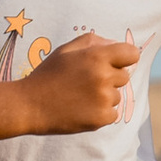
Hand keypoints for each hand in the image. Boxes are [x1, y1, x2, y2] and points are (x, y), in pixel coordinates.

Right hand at [16, 32, 139, 134]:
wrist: (29, 105)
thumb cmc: (48, 75)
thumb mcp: (66, 50)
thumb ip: (92, 41)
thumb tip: (114, 44)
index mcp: (96, 57)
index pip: (131, 54)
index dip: (124, 57)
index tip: (116, 62)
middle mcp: (103, 77)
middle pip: (124, 76)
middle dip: (110, 77)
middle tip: (86, 82)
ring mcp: (103, 99)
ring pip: (116, 96)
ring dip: (103, 96)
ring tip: (79, 97)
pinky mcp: (101, 119)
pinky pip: (112, 113)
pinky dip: (100, 113)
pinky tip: (81, 109)